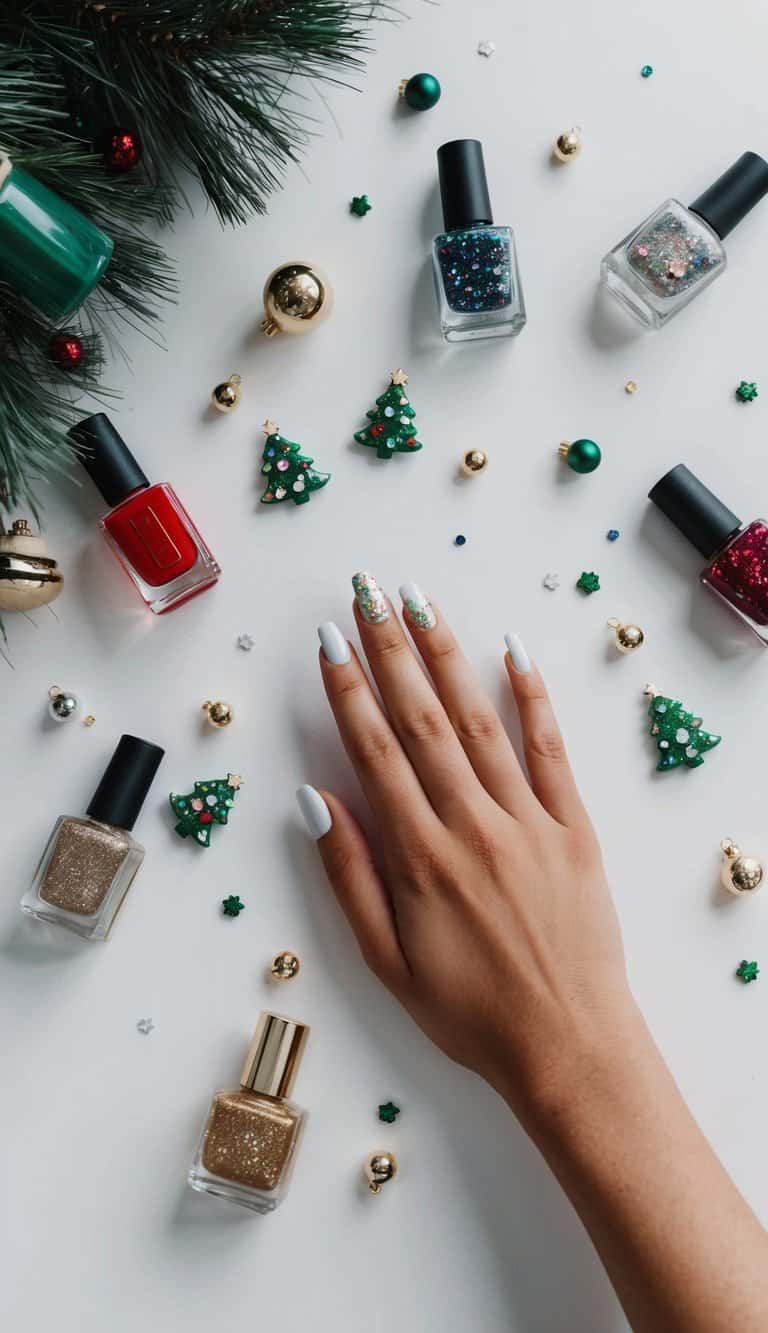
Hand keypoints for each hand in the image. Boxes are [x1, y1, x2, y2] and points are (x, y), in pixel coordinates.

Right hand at [298, 575, 632, 1116]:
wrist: (568, 1045)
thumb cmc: (469, 1012)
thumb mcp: (387, 961)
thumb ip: (351, 875)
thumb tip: (316, 799)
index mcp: (420, 856)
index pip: (374, 751)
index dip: (348, 689)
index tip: (330, 639)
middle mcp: (471, 823)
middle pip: (421, 718)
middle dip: (390, 649)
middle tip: (367, 593)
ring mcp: (527, 820)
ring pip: (479, 722)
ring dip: (447, 656)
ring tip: (421, 602)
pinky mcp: (573, 828)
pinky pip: (550, 751)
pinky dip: (532, 698)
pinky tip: (513, 653)